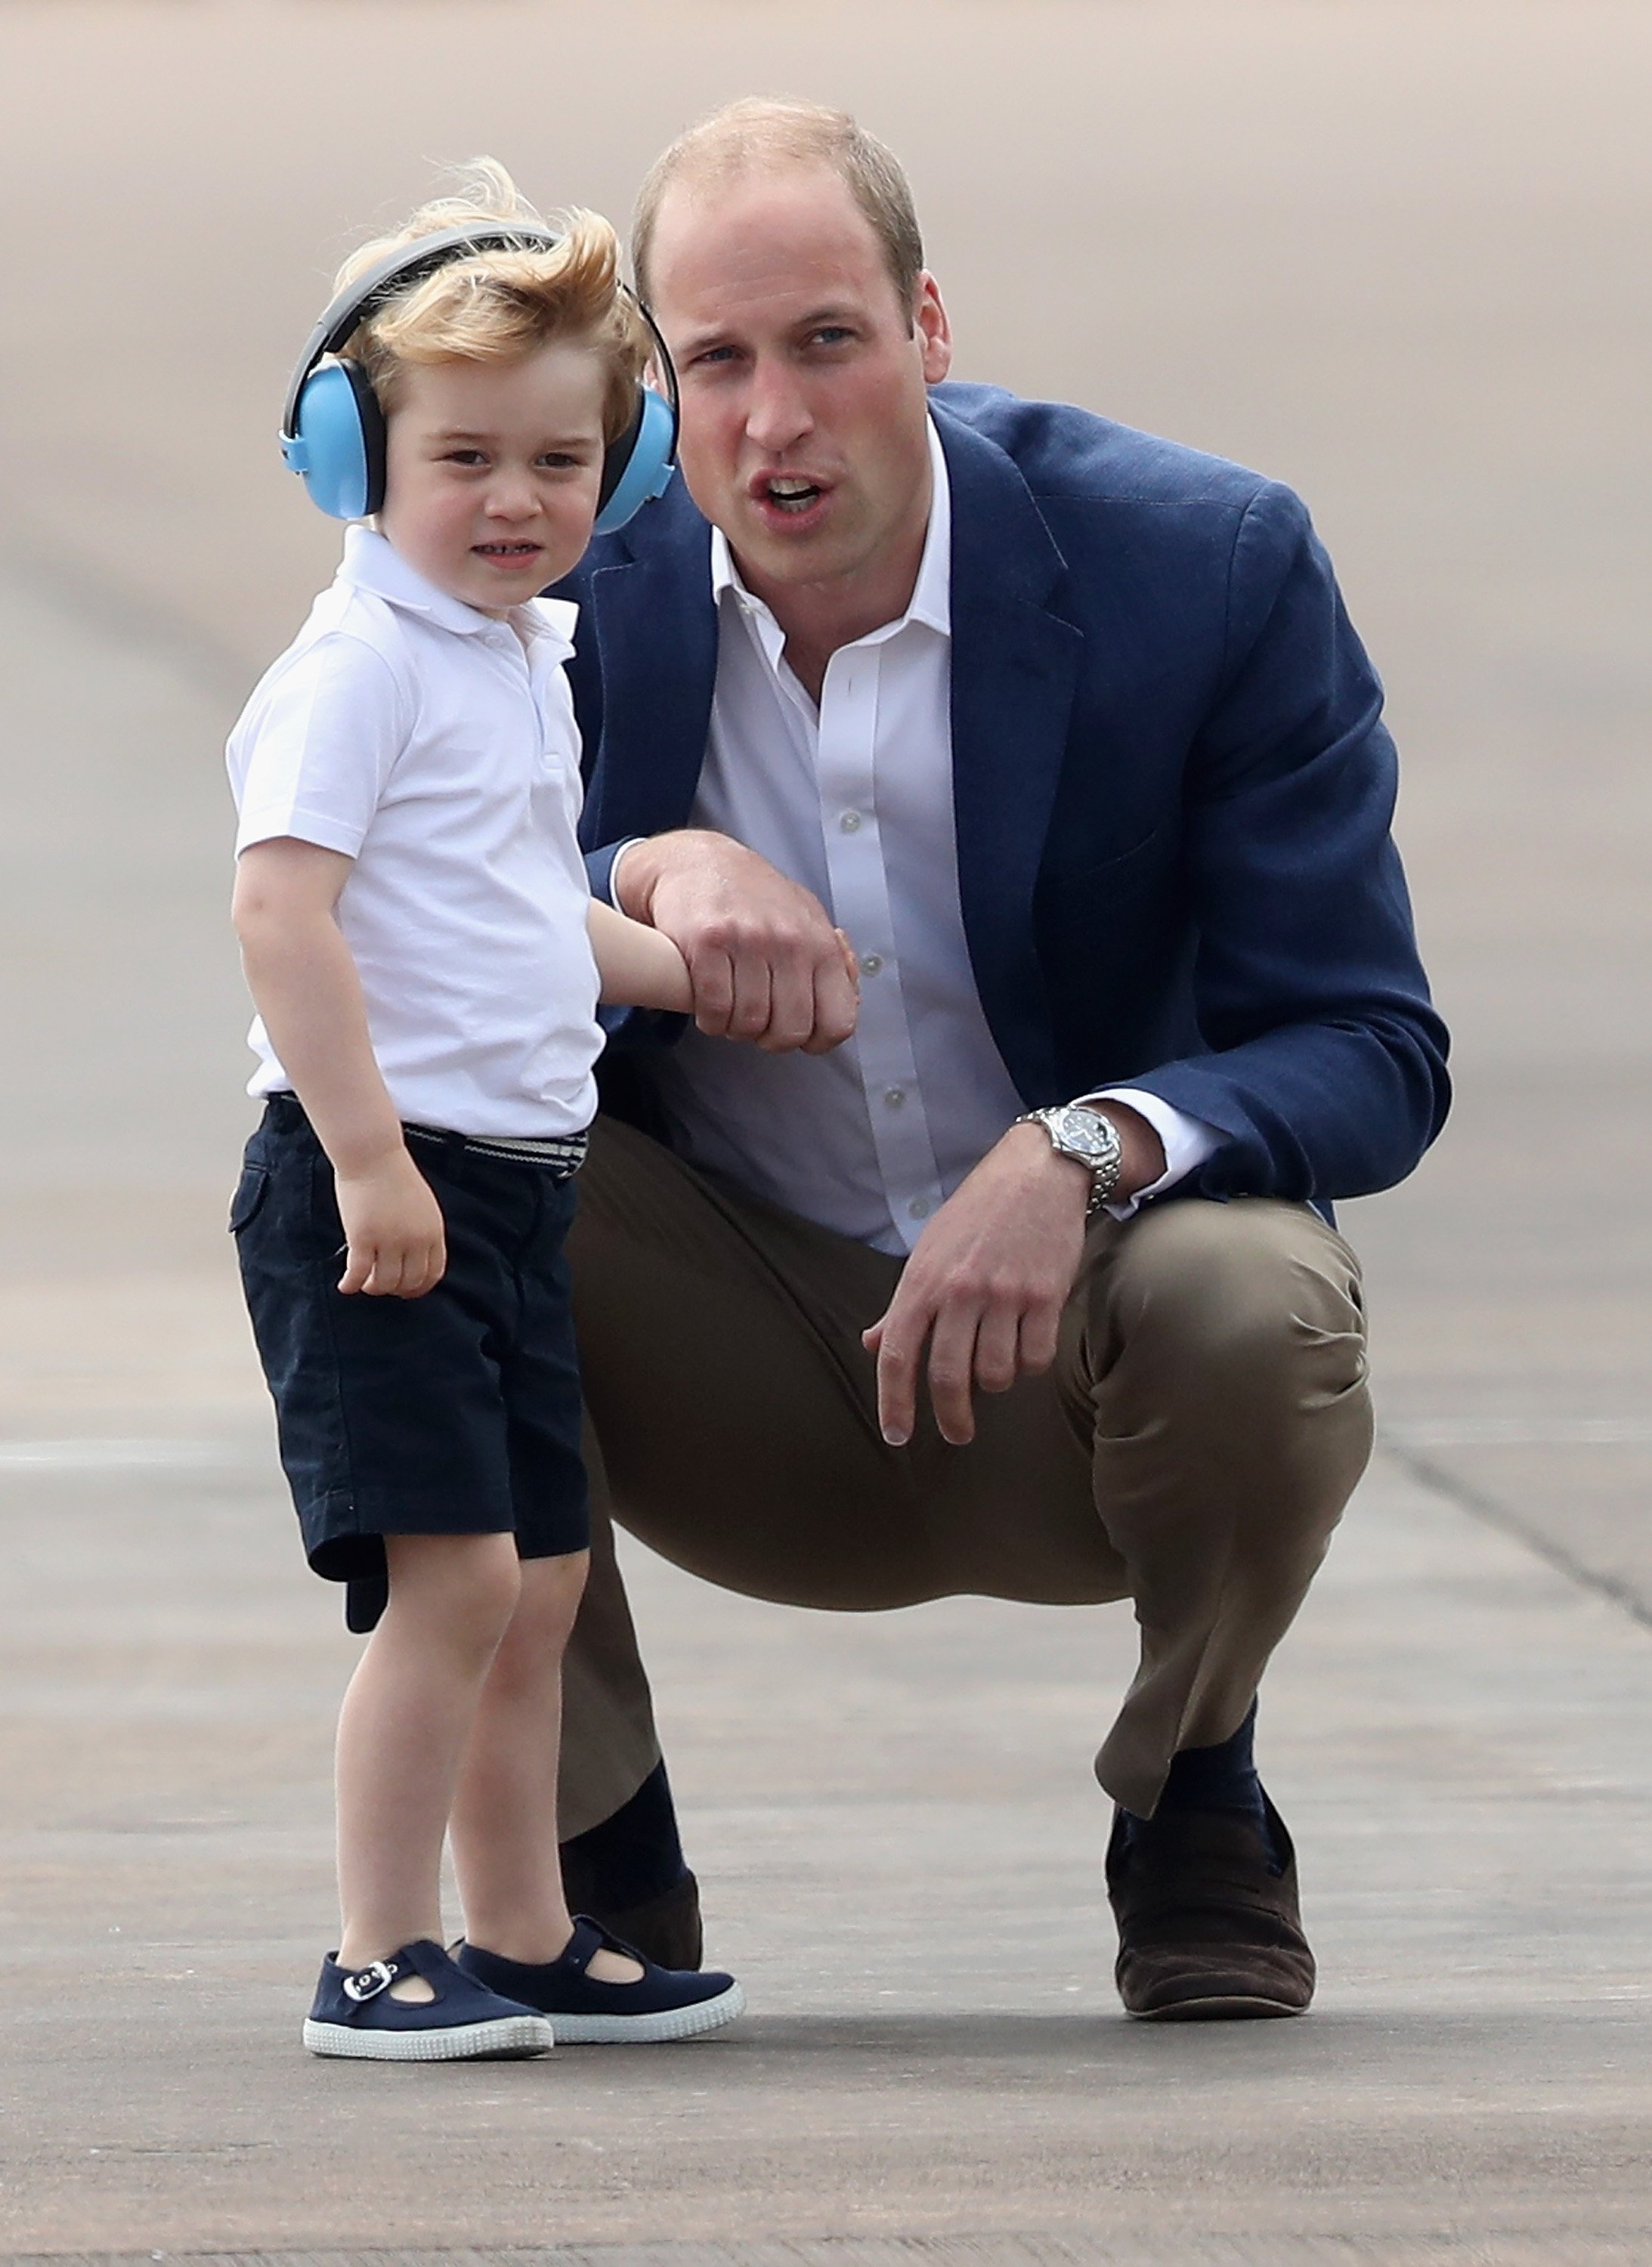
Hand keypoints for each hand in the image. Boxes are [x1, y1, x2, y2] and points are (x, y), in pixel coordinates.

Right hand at [335, 1149, 446, 1296]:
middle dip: (395, 1290)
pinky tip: (345, 1286)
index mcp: (433, 1232)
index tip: (406, 1290)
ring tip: (364, 1284)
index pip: (432, 1274)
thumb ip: (424, 1232)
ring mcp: (389, 1241)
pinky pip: (358, 1274)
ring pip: (384, 1283)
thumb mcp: (423, 1206)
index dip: (418, 1288)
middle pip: (408, 1282)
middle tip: (382, 1286)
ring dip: (373, 1288)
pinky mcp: (362, 1238)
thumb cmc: (395, 1176)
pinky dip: (351, 1285)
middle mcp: (414, 1240)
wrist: (373, 1155)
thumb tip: (417, 1258)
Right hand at [616, 830, 857, 1053]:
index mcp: (821, 944)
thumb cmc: (755, 897)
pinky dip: (710, 1019)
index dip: (817, 1042)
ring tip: (731, 1009)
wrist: (698, 861)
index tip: (798, 1033)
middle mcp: (789, 942)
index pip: (838, 1022)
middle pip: (790, 1031)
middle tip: (757, 1024)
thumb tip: (851, 1000)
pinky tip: (710, 1005)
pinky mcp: (708, 942)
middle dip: (770, 1039)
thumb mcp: (806, 920)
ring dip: (735, 1028)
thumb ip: (832, 962)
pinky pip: (714, 1008)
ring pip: (748, 1024)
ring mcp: (748, 940)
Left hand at [861, 1106, 1167, 1446]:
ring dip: (996, 1382)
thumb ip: (901, 1304)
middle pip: (949, 1376)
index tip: (897, 1435)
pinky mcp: (1046, 1296)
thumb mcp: (927, 1251)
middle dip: (951, 1417)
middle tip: (957, 1434)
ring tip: (997, 1365)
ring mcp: (1004, 1294)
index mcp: (922, 1281)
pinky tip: (1026, 1347)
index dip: (894, 1403)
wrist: (1037, 1173)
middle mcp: (960, 1290)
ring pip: (997, 1374)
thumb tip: (874, 1345)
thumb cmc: (976, 1214)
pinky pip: (1036, 1358)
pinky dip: (1030, 1365)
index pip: (897, 1354)